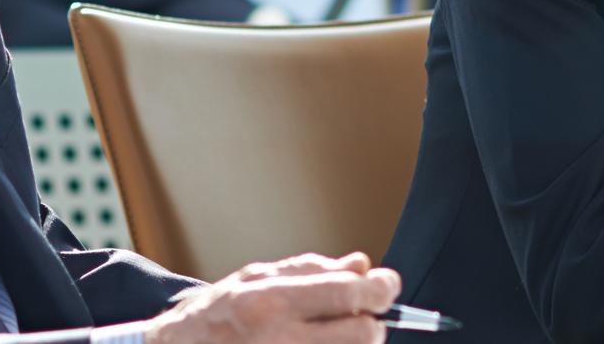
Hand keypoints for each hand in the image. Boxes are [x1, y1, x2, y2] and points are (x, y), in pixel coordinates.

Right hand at [144, 252, 398, 343]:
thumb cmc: (216, 315)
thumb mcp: (256, 277)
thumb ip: (312, 270)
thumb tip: (362, 266)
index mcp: (271, 301)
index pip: (347, 293)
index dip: (380, 289)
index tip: (387, 286)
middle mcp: (278, 339)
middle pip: (362, 335)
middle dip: (371, 324)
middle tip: (362, 317)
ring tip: (330, 335)